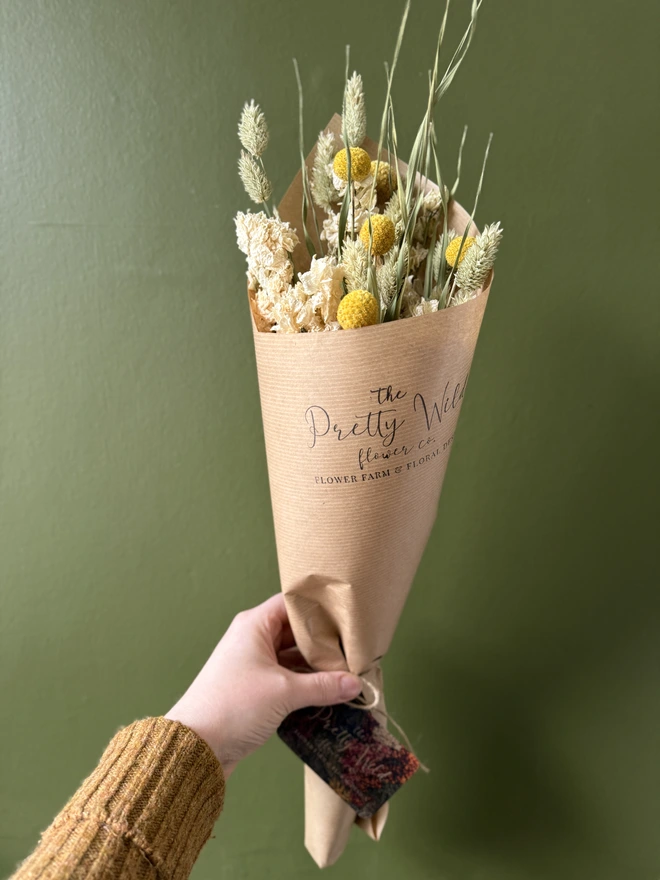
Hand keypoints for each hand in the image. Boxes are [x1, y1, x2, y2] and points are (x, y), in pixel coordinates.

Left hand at [165, 593, 361, 776]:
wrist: (195, 747)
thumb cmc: (232, 706)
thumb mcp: (284, 693)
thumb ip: (323, 686)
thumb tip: (354, 683)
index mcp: (255, 625)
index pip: (292, 603)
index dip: (319, 608)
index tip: (346, 616)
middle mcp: (253, 639)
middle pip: (296, 630)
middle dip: (324, 641)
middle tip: (354, 648)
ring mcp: (253, 664)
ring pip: (293, 656)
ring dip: (316, 665)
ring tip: (347, 671)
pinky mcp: (255, 688)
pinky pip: (287, 677)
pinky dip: (305, 682)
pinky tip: (328, 691)